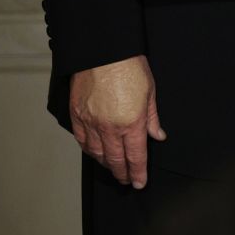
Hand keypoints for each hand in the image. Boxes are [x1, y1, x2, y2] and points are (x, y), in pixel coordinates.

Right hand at [69, 54, 165, 187]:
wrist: (104, 51)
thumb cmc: (129, 66)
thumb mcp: (150, 90)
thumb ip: (152, 117)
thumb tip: (157, 135)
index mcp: (132, 122)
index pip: (136, 156)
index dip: (138, 173)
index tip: (139, 183)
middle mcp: (110, 127)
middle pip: (115, 160)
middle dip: (122, 173)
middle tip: (126, 180)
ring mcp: (91, 123)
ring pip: (98, 154)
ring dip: (106, 164)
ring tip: (113, 168)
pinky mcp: (77, 116)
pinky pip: (82, 141)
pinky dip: (89, 150)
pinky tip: (95, 153)